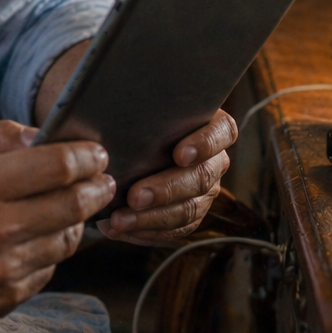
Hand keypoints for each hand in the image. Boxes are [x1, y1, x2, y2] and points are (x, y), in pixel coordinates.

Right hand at [0, 121, 115, 322]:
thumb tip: (42, 135)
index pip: (56, 167)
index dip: (86, 156)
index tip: (96, 153)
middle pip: (73, 205)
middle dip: (98, 187)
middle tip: (104, 179)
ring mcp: (0, 270)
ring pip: (67, 242)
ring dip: (79, 221)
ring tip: (74, 206)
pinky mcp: (2, 298)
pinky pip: (48, 271)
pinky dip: (51, 251)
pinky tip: (40, 237)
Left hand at [95, 110, 236, 244]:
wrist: (123, 140)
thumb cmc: (130, 113)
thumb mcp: (134, 101)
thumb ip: (133, 101)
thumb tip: (109, 101)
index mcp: (209, 124)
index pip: (221, 131)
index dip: (205, 143)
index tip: (180, 154)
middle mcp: (213, 159)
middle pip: (202, 177)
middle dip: (166, 189)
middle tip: (134, 196)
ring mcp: (204, 190)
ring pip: (188, 209)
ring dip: (151, 218)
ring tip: (118, 220)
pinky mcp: (189, 214)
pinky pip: (174, 230)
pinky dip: (145, 232)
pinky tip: (118, 229)